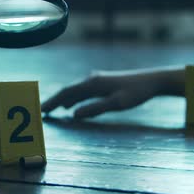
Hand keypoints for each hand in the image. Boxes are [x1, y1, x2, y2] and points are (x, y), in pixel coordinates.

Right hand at [41, 70, 163, 118]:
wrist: (152, 80)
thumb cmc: (136, 93)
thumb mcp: (117, 103)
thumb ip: (95, 108)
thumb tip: (74, 114)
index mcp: (93, 83)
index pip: (67, 93)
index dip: (53, 101)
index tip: (42, 110)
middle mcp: (91, 79)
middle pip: (68, 90)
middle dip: (54, 101)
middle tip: (42, 112)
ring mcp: (96, 80)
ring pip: (74, 90)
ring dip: (62, 100)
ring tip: (52, 109)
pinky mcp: (102, 83)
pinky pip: (81, 91)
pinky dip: (72, 98)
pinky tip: (71, 105)